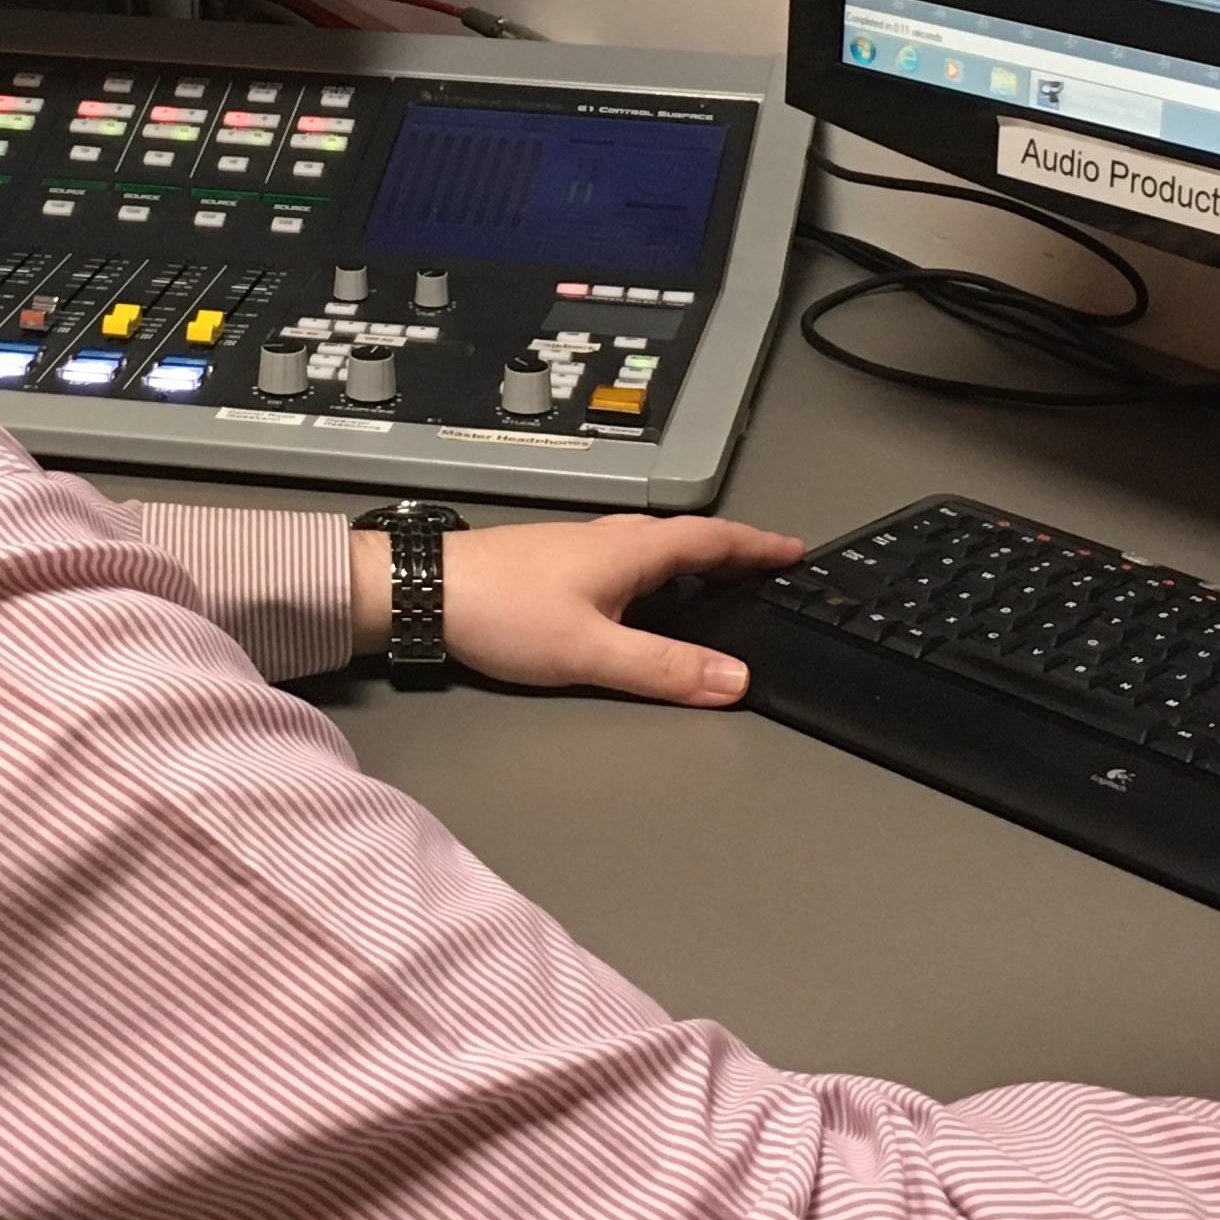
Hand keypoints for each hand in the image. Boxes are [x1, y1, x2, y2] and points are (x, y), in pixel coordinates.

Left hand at [354, 516, 801, 705]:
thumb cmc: (501, 610)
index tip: (795, 551)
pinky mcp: (557, 566)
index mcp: (632, 549)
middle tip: (768, 567)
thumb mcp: (591, 651)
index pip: (713, 539)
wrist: (424, 591)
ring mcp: (583, 550)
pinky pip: (629, 563)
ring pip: (656, 550)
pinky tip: (646, 601)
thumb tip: (734, 680)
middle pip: (689, 539)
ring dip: (695, 562)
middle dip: (733, 553)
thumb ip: (664, 669)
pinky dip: (658, 575)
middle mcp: (612, 540)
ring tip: (721, 585)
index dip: (757, 546)